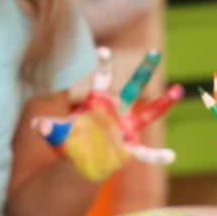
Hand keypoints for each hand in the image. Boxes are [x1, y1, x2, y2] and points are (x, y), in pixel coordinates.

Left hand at [33, 48, 179, 180]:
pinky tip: (170, 156)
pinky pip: (145, 153)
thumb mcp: (55, 134)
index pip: (102, 80)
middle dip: (143, 71)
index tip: (102, 50)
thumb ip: (49, 128)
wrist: (77, 165)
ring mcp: (126, 130)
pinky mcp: (130, 149)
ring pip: (149, 113)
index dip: (104, 66)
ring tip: (179, 89)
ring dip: (163, 102)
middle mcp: (116, 113)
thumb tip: (37, 124)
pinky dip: (157, 155)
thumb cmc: (68, 143)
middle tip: (154, 52)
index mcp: (97, 104)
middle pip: (133, 88)